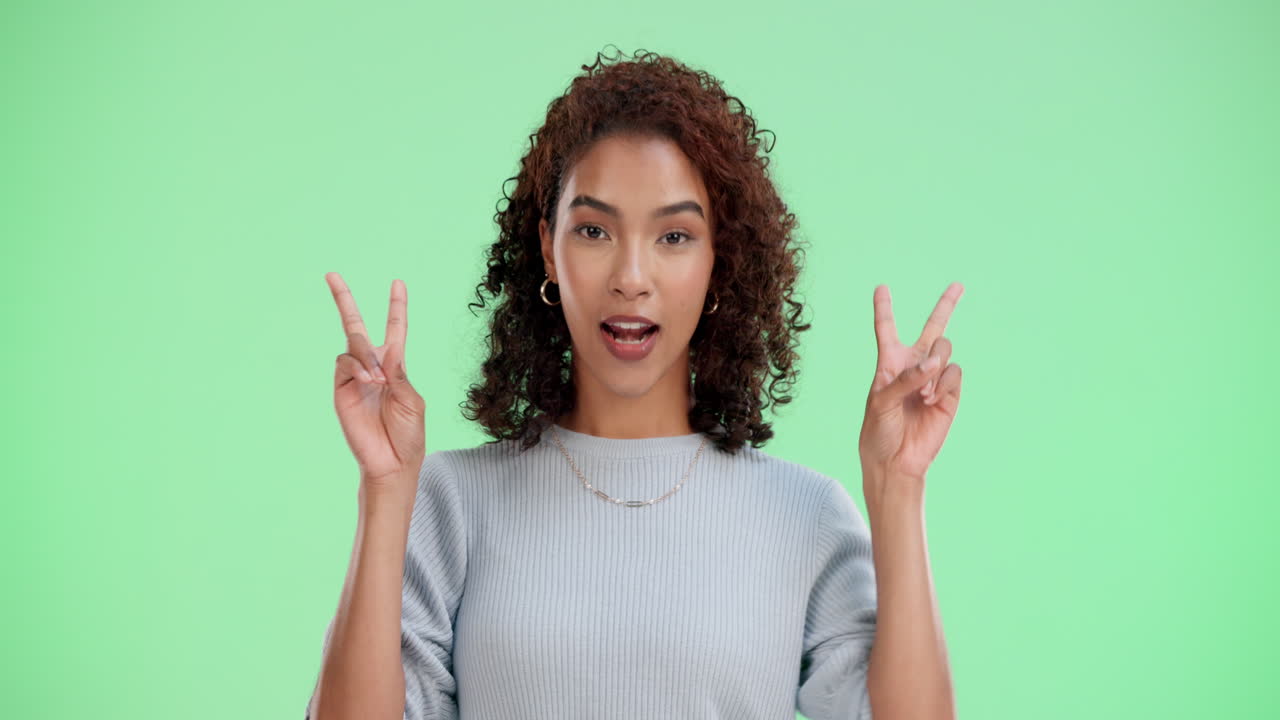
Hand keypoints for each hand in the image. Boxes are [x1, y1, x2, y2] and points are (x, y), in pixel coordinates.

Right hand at [325, 272, 425, 497]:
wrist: (392, 462)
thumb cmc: (408, 434)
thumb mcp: (412, 400)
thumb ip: (399, 373)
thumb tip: (381, 355)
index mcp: (396, 367)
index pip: (395, 329)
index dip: (396, 306)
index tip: (398, 282)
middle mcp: (373, 367)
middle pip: (357, 326)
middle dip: (344, 299)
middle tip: (331, 274)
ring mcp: (354, 377)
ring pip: (353, 345)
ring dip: (366, 355)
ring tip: (378, 380)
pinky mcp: (340, 388)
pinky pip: (343, 364)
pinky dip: (357, 367)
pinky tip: (369, 381)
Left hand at [859, 282, 964, 501]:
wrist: (896, 461)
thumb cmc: (879, 431)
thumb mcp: (880, 401)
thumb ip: (905, 377)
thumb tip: (935, 362)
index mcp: (888, 363)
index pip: (886, 330)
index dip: (884, 308)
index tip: (881, 287)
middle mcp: (913, 366)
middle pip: (933, 328)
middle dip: (946, 305)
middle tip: (958, 285)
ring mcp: (934, 378)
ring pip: (944, 350)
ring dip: (933, 368)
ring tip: (921, 394)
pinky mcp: (950, 394)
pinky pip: (954, 373)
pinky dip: (942, 383)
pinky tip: (931, 400)